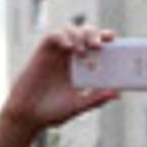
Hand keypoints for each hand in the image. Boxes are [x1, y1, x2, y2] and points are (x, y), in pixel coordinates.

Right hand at [0, 27, 121, 133]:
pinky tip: (68, 48)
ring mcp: (56, 53)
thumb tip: (117, 94)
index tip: (114, 41)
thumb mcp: (78, 105)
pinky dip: (63, 37)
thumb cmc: (53, 112)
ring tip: (82, 52)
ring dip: (79, 36)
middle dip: (94, 35)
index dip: (105, 39)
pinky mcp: (43, 52)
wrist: (29, 116)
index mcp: (82, 66)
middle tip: (98, 46)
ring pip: (71, 30)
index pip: (96, 45)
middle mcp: (70, 57)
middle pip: (86, 33)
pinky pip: (54, 36)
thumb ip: (96, 99)